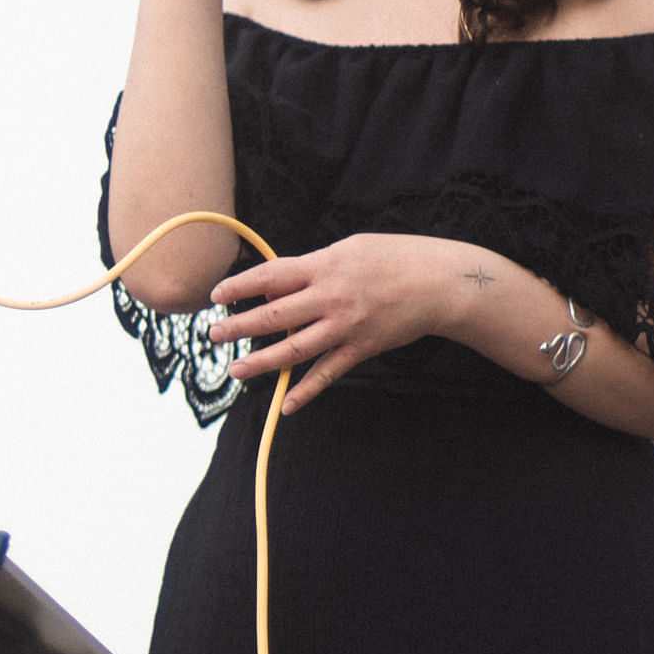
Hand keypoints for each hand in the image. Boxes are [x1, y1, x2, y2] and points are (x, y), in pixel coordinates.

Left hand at [206, 234, 467, 414]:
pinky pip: (328, 372)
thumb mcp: (349, 249)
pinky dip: (307, 390)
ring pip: (296, 348)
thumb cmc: (393, 258)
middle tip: (214, 335)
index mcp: (324, 266)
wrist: (440, 282)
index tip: (216, 296)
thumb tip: (275, 287)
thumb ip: (311, 266)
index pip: (272, 276)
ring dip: (263, 362)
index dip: (241, 286)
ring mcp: (346, 325)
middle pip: (276, 314)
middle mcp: (331, 296)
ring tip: (237, 370)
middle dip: (240, 326)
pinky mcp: (362, 347)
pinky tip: (287, 404)